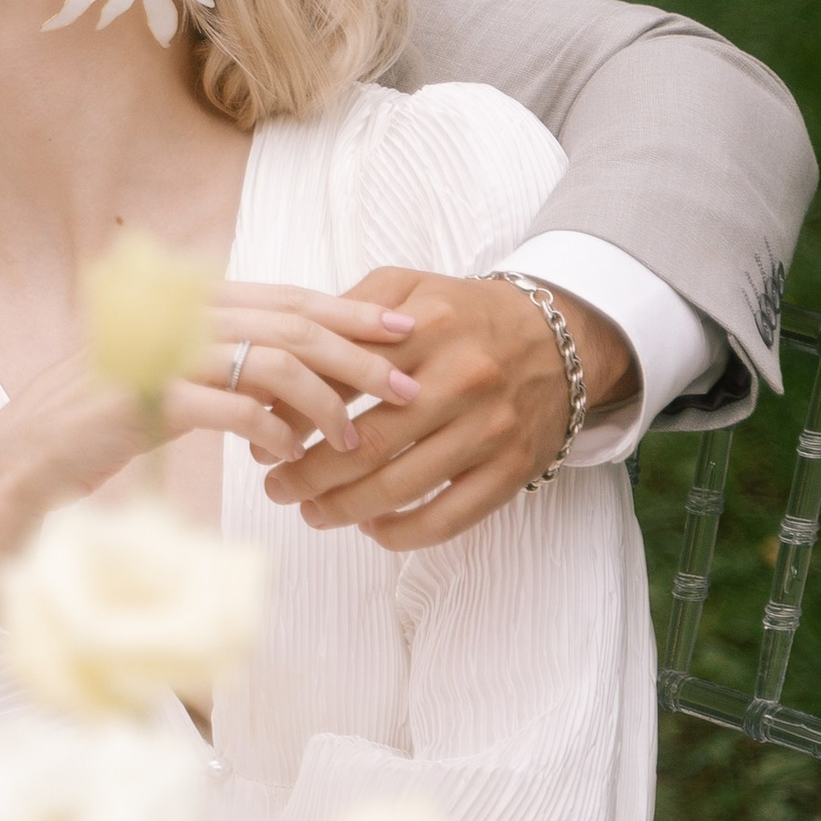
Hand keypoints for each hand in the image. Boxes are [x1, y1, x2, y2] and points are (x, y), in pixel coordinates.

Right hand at [0, 286, 418, 569]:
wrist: (8, 470)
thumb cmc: (84, 435)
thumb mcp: (155, 387)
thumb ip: (213, 368)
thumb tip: (292, 376)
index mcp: (175, 308)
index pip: (279, 298)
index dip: (344, 311)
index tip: (400, 329)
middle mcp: (166, 319)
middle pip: (286, 321)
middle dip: (357, 350)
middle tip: (408, 379)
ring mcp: (150, 356)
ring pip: (267, 360)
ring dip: (323, 399)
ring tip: (352, 435)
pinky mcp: (137, 402)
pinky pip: (228, 406)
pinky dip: (271, 428)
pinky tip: (291, 453)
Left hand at [262, 267, 634, 550]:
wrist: (561, 340)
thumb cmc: (464, 317)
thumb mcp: (407, 288)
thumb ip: (345, 313)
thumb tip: (279, 361)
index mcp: (428, 328)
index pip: (339, 380)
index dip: (290, 414)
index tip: (260, 434)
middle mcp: (462, 378)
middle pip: (364, 443)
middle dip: (307, 474)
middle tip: (275, 485)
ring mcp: (490, 428)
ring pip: (399, 486)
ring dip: (342, 508)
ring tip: (309, 510)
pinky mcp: (513, 469)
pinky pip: (447, 518)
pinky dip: (400, 532)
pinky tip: (369, 527)